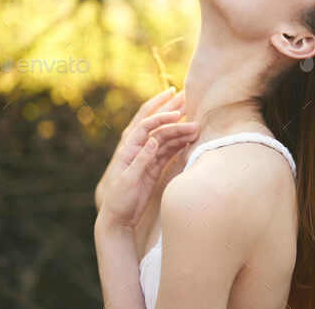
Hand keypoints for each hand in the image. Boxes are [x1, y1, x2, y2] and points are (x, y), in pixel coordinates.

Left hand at [99, 107, 198, 228]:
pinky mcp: (154, 167)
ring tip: (197, 125)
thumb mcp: (128, 180)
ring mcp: (147, 157)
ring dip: (180, 130)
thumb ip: (141, 159)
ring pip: (166, 137)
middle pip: (156, 124)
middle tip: (186, 96)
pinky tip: (190, 139)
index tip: (178, 113)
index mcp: (128, 148)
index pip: (146, 125)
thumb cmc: (119, 199)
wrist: (117, 218)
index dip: (161, 116)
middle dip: (170, 109)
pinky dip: (179, 144)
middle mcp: (138, 148)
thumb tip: (153, 140)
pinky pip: (169, 151)